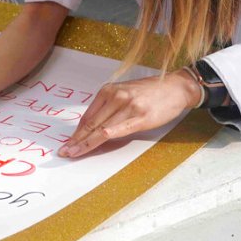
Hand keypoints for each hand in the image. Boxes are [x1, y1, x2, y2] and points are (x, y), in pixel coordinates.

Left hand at [60, 69, 201, 157]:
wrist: (176, 87)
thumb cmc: (151, 92)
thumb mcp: (125, 93)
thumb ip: (110, 107)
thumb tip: (95, 126)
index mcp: (109, 90)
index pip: (88, 116)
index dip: (76, 132)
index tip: (67, 142)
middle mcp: (116, 97)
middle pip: (91, 123)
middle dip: (76, 139)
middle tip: (64, 151)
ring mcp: (128, 106)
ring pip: (100, 128)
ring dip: (85, 143)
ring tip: (73, 153)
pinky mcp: (140, 117)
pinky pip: (117, 129)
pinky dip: (103, 138)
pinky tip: (93, 144)